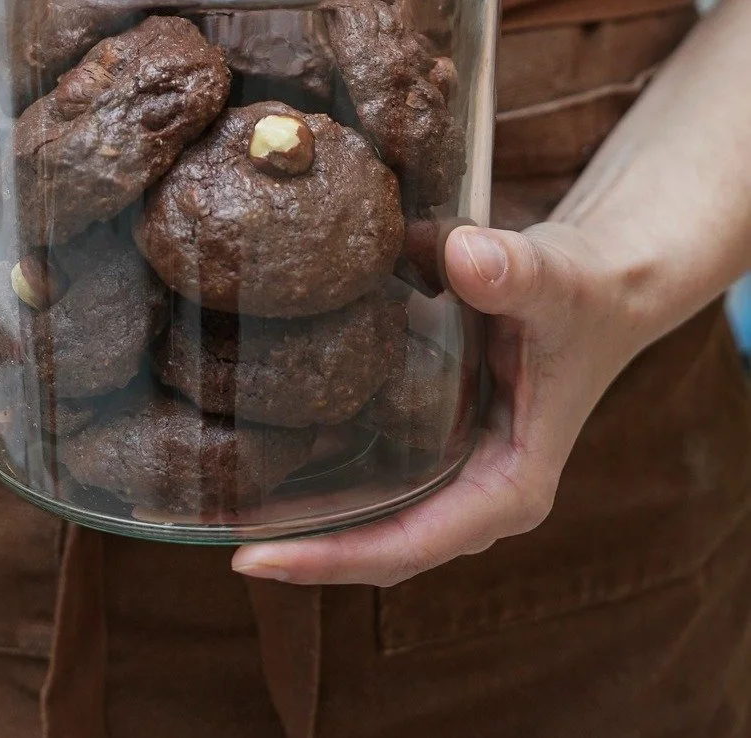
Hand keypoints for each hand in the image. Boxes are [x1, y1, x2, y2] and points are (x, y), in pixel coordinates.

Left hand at [232, 221, 646, 586]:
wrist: (601, 281)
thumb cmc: (582, 291)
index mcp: (511, 487)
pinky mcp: (440, 439)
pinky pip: (374, 468)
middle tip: (216, 532)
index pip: (411, 546)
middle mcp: (481, 494)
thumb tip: (464, 257)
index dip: (331, 559)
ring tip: (222, 499)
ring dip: (307, 513)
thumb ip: (513, 270)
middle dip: (304, 550)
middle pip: (381, 546)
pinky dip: (324, 464)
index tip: (255, 561)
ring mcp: (459, 470)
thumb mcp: (553, 279)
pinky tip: (261, 438)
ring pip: (372, 514)